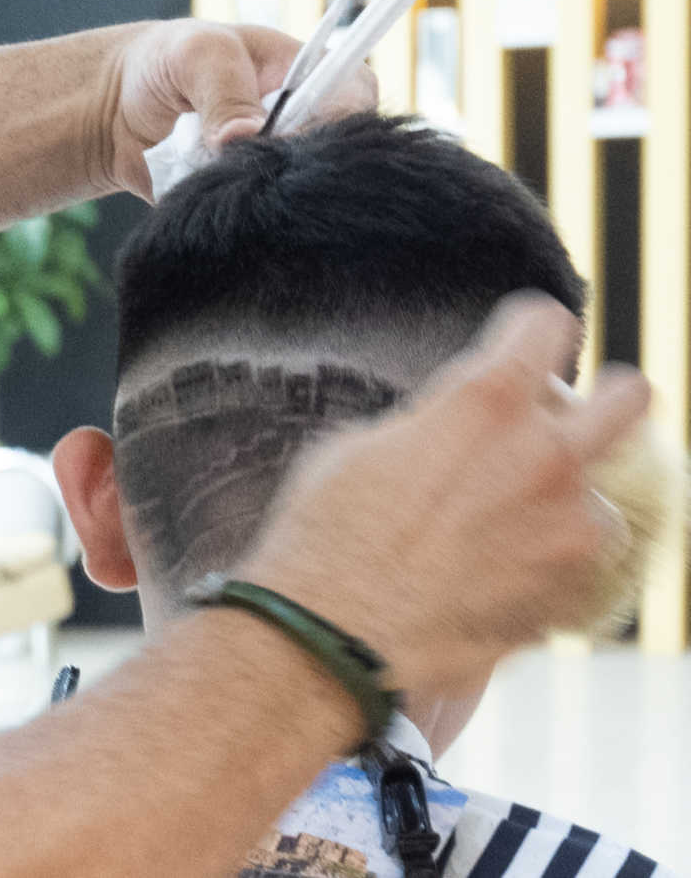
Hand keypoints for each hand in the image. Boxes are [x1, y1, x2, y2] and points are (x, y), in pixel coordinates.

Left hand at [103, 21, 378, 199]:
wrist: (113, 105)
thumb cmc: (169, 60)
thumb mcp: (197, 55)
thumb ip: (225, 91)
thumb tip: (243, 137)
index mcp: (313, 77)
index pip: (353, 103)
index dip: (331, 125)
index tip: (284, 140)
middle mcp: (304, 128)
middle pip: (328, 161)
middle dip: (286, 168)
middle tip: (236, 162)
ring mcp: (274, 170)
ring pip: (289, 198)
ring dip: (250, 194)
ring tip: (206, 173)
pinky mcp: (246, 204)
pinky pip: (251, 223)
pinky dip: (228, 218)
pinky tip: (203, 203)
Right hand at [238, 294, 650, 694]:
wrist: (333, 635)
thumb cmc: (327, 535)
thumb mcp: (362, 447)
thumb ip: (431, 425)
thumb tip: (450, 429)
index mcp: (484, 400)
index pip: (545, 324)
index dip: (527, 331)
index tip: (518, 345)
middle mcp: (544, 453)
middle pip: (631, 397)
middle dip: (611, 399)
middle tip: (580, 417)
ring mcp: (569, 527)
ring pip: (600, 501)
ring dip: (563, 511)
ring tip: (500, 539)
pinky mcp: (573, 592)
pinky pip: (580, 568)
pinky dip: (548, 571)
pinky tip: (491, 583)